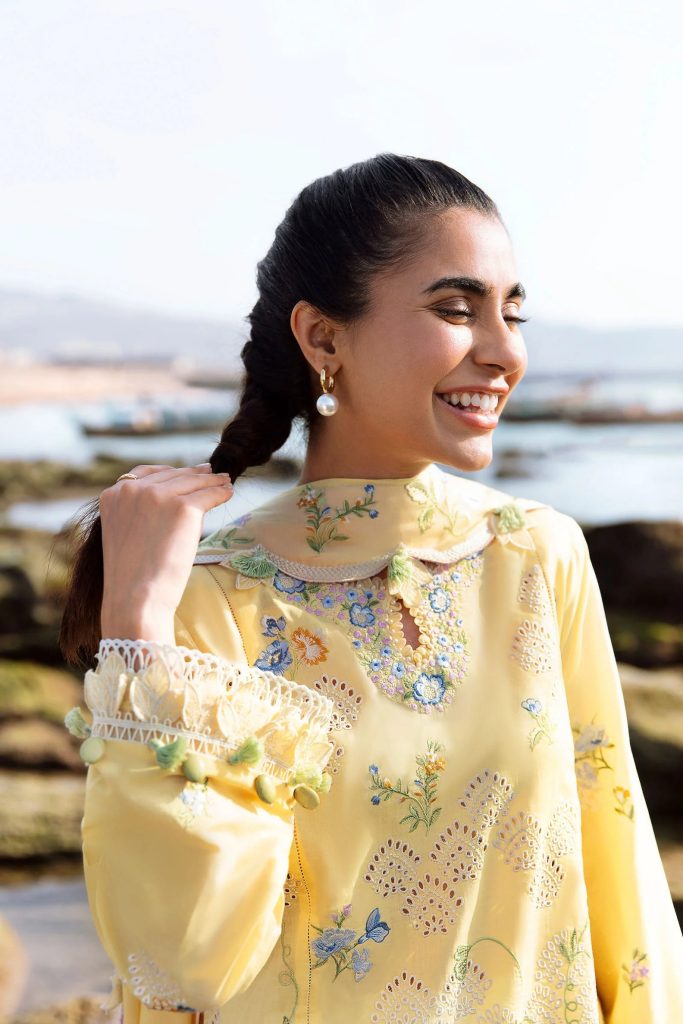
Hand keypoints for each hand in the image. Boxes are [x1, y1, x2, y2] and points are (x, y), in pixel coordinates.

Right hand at [99, 463, 233, 641]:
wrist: (135, 598)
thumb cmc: (131, 577)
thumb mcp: (124, 534)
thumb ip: (137, 512)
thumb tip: (171, 499)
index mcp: (113, 495)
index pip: (146, 474)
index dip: (170, 473)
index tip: (186, 473)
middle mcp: (133, 489)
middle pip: (172, 475)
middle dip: (193, 475)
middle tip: (211, 473)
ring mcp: (158, 496)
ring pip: (192, 483)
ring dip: (211, 481)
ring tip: (224, 482)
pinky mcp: (183, 507)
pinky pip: (208, 495)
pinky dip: (220, 493)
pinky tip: (227, 493)